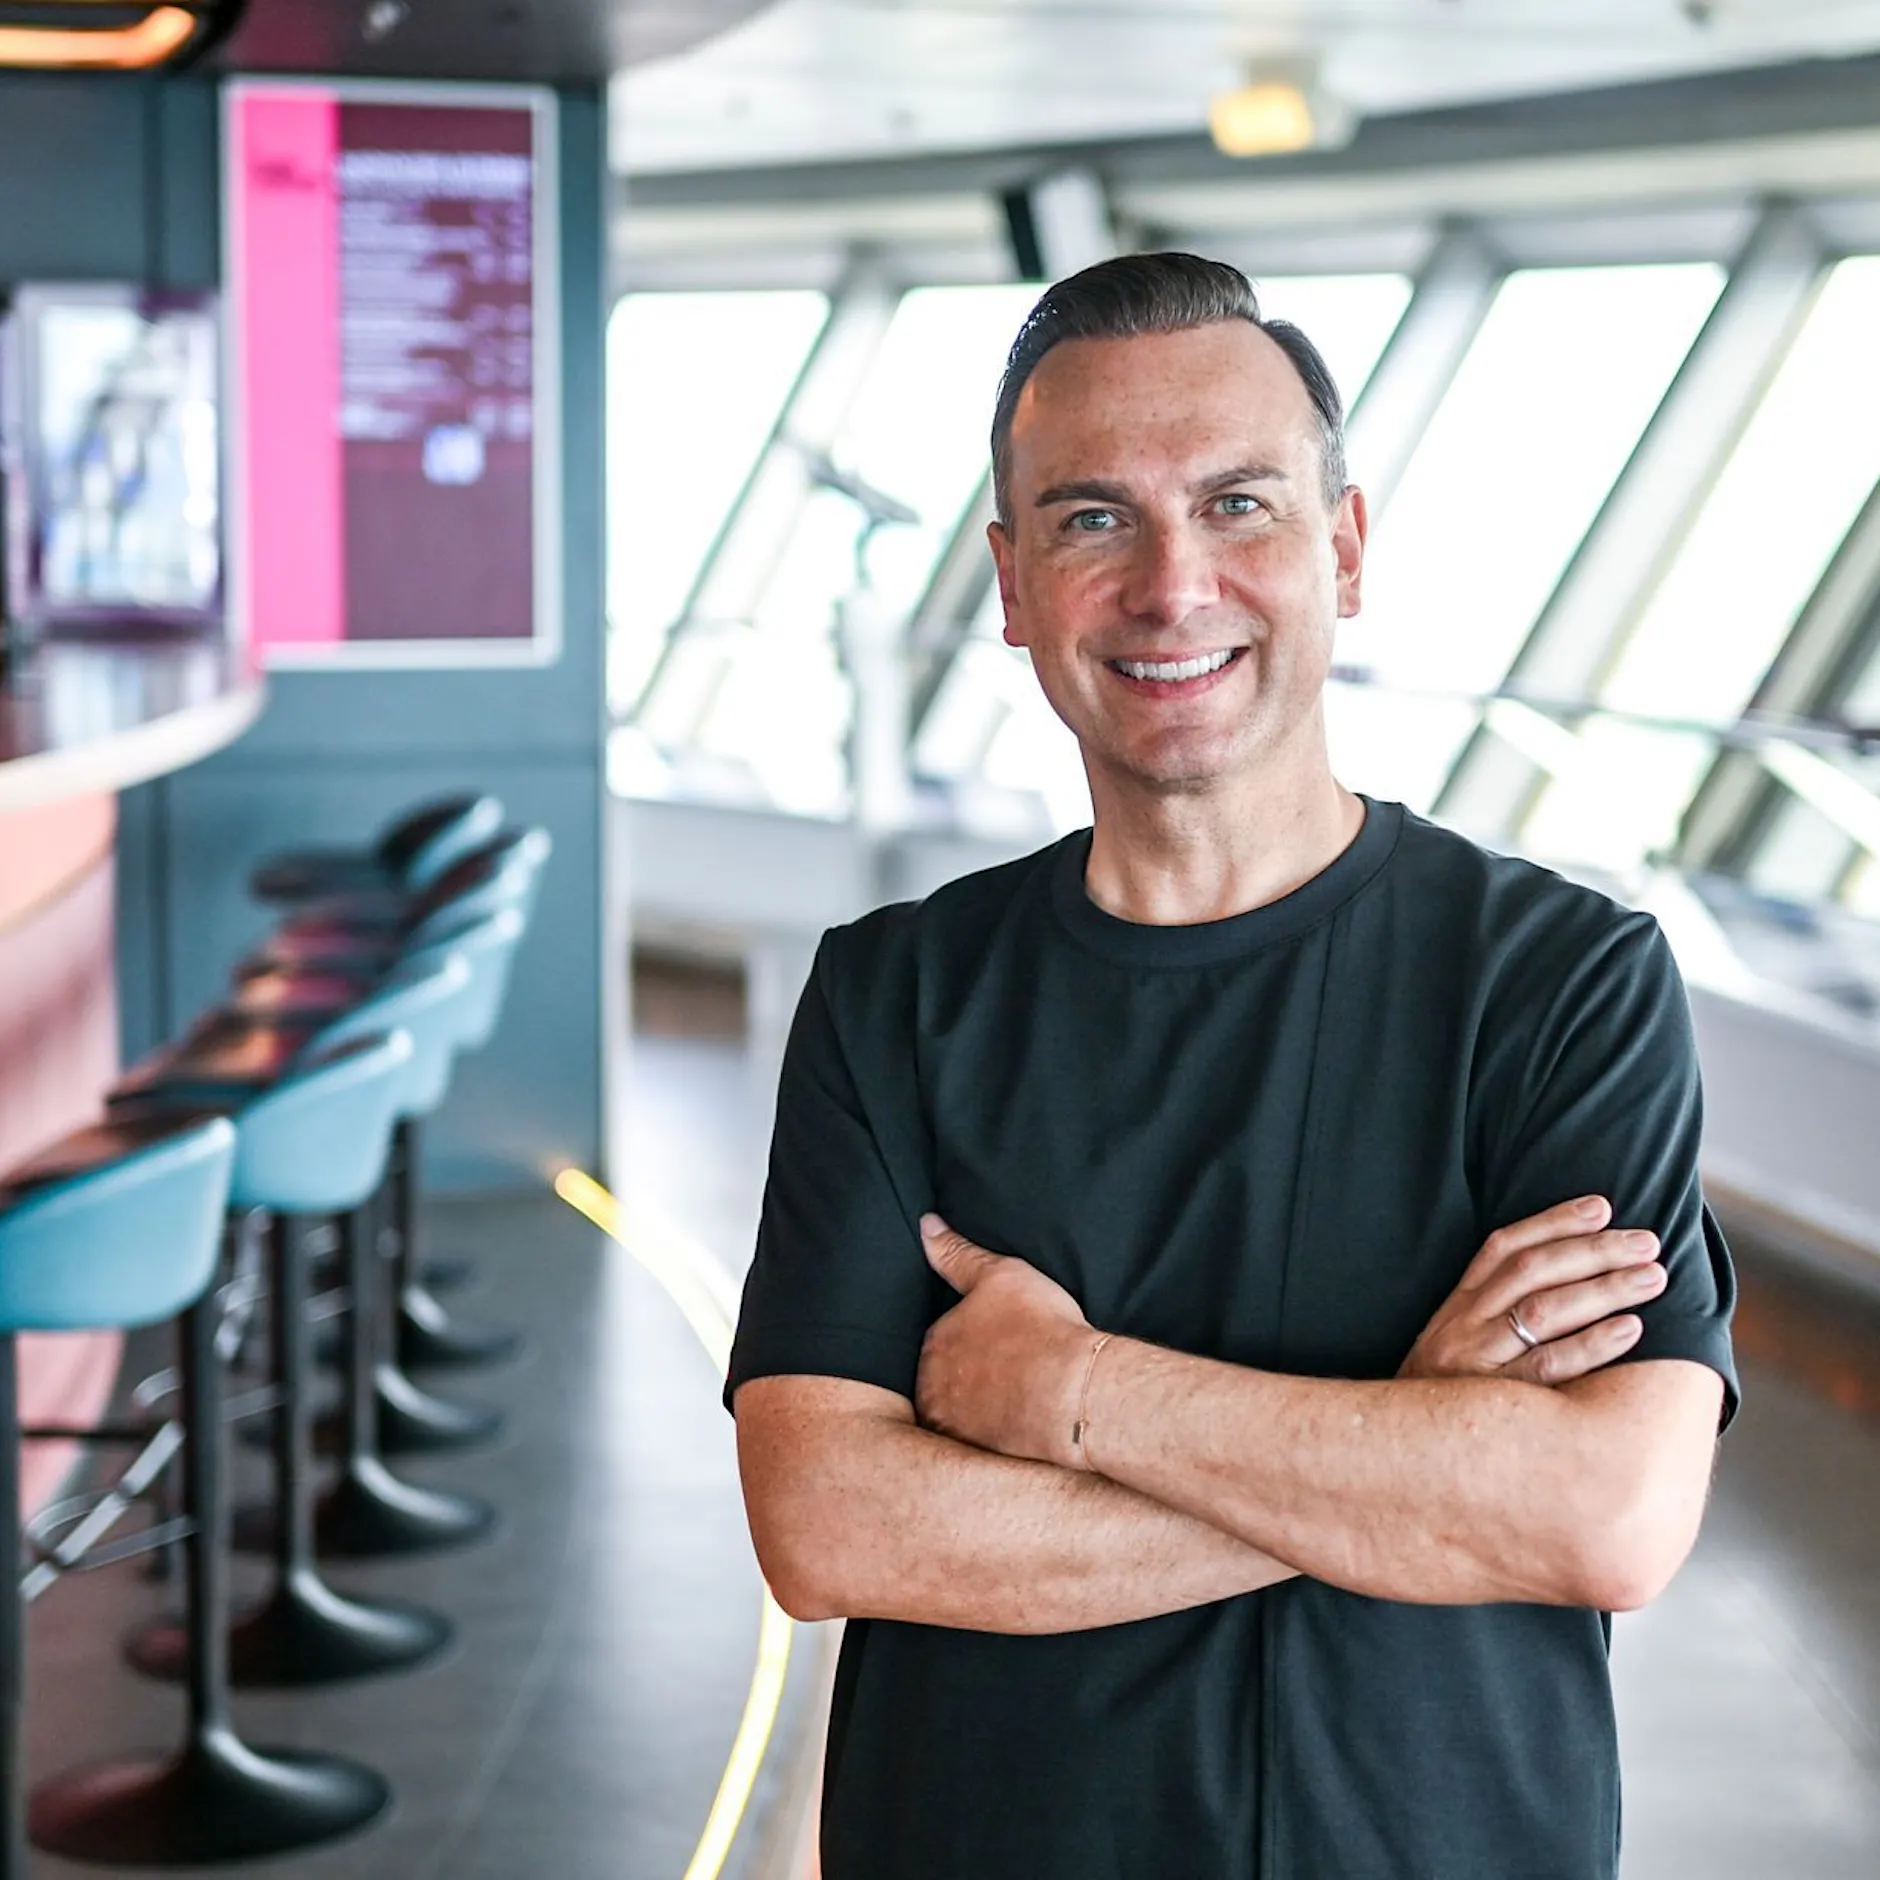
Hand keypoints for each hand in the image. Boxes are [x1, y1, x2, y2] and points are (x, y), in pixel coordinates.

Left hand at [915, 1215, 1095, 1469]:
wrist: (1072, 1391)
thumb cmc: (1039, 1328)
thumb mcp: (999, 1275)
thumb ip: (957, 1253)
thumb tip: (926, 1225)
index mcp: (934, 1344)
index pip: (940, 1339)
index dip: (970, 1338)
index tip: (998, 1341)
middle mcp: (933, 1390)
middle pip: (944, 1380)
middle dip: (968, 1377)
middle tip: (1007, 1371)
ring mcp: (955, 1428)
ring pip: (959, 1414)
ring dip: (978, 1408)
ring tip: (1014, 1399)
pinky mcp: (980, 1457)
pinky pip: (981, 1443)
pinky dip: (996, 1434)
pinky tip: (1020, 1425)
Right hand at [1399, 1195, 1664, 1385]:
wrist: (1395, 1458)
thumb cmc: (1442, 1405)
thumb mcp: (1452, 1351)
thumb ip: (1491, 1319)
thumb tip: (1562, 1284)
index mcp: (1455, 1309)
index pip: (1503, 1249)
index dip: (1553, 1222)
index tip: (1601, 1208)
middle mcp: (1461, 1327)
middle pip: (1531, 1272)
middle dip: (1593, 1251)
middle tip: (1647, 1243)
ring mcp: (1475, 1363)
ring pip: (1543, 1311)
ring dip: (1603, 1288)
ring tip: (1651, 1278)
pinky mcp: (1492, 1402)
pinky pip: (1548, 1367)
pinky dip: (1592, 1344)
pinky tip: (1631, 1329)